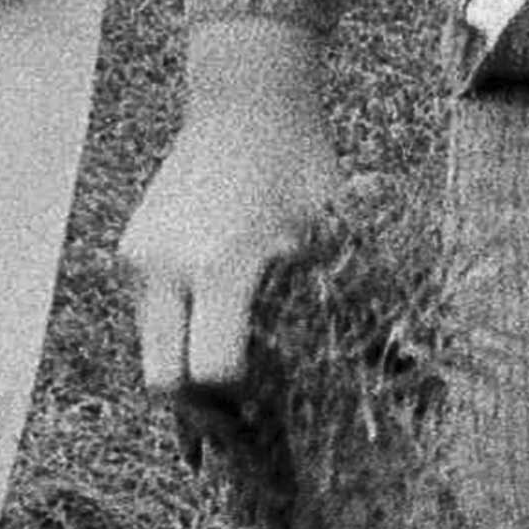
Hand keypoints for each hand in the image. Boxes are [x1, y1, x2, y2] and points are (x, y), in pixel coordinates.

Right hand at [120, 50, 346, 396]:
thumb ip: (351, 315)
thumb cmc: (306, 170)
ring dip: (185, 371)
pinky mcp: (129, 251)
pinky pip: (148, 318)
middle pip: (162, 380)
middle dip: (198, 411)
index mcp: (221, 265)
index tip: (267, 416)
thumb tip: (399, 385)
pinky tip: (210, 328)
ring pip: (150, 352)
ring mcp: (140, 259)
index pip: (209, 372)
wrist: (246, 103)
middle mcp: (167, 266)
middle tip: (239, 425)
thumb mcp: (336, 242)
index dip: (237, 405)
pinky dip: (177, 334)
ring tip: (228, 378)